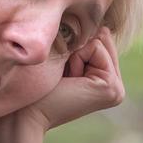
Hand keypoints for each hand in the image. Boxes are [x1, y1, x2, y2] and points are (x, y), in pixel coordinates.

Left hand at [0, 28, 125, 142]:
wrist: (26, 113)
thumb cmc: (37, 87)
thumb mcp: (63, 60)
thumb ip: (85, 43)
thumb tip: (105, 28)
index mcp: (105, 82)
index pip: (99, 41)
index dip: (74, 49)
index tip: (62, 74)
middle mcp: (116, 87)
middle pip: (102, 39)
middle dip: (77, 50)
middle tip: (63, 77)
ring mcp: (116, 89)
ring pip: (99, 41)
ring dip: (75, 55)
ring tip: (66, 80)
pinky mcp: (111, 88)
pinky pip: (96, 47)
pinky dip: (76, 58)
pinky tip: (69, 81)